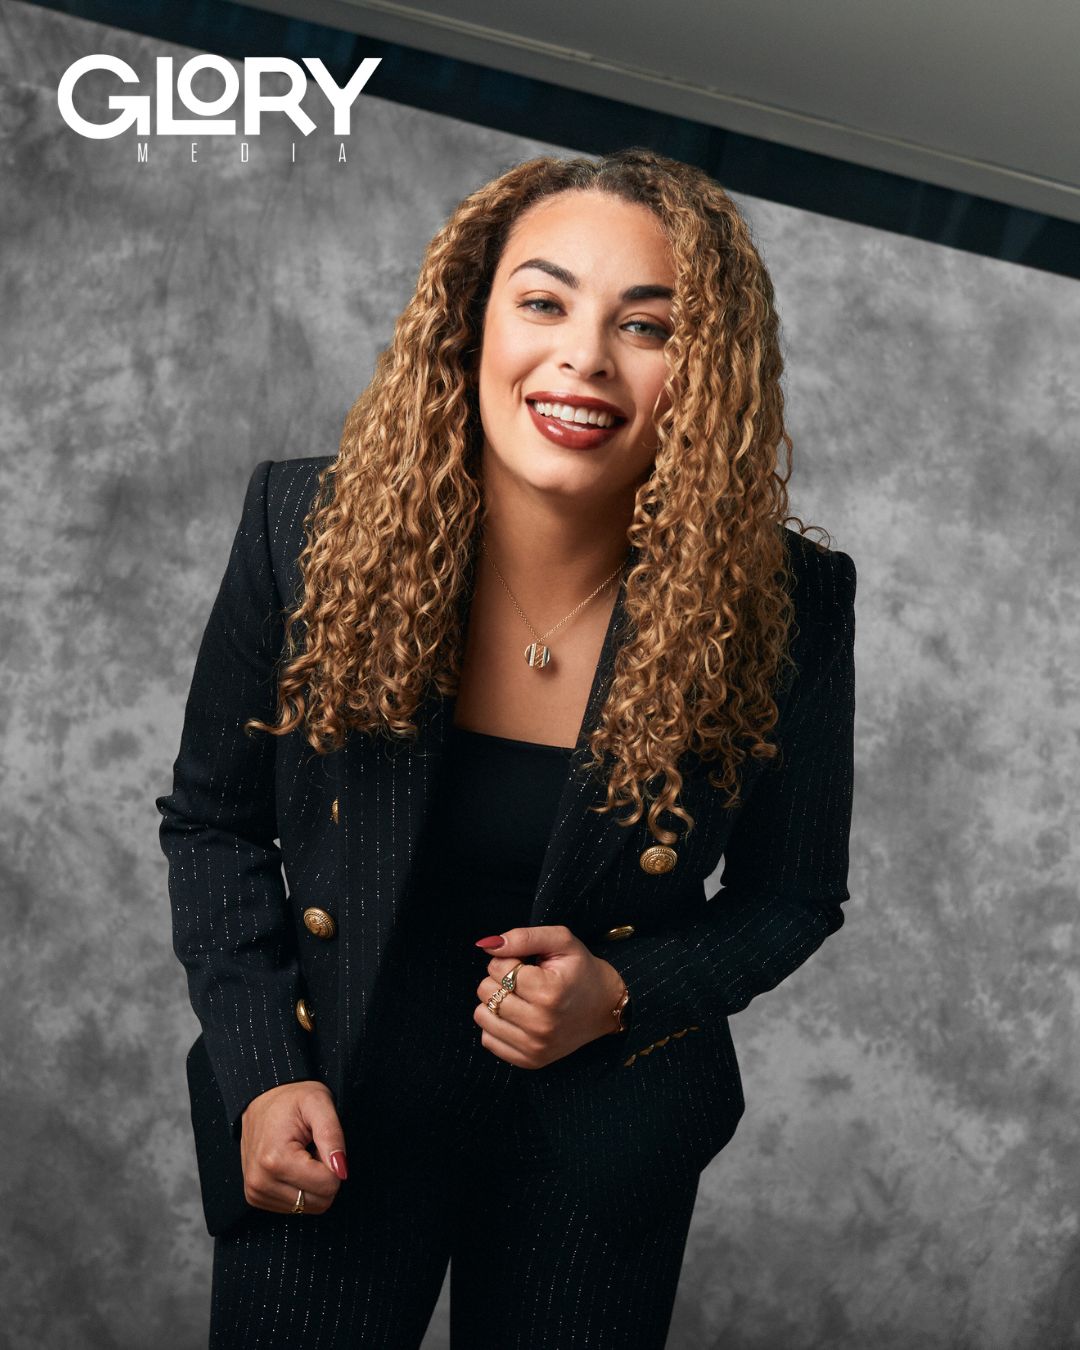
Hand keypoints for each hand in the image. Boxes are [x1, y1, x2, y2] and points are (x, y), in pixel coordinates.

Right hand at [240, 1080, 347, 1214]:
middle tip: (312, 1148)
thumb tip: (341, 1171)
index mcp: (275, 1160)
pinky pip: (295, 1207)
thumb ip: (332, 1135)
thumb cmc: (291, 1099)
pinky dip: (299, 1187)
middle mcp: (260, 1182)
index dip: (334, 1162)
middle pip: (320, 1201)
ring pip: (308, 1207)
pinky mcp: (255, 1198)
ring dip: (311, 1182)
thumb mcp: (319, 1103)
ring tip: (300, 1154)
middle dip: (324, 1175)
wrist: (260, 1098)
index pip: (328, 1185)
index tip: (320, 1143)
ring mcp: (255, 1193)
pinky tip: (291, 1164)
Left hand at [473, 925, 627, 1069]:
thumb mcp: (561, 941)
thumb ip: (523, 937)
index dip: (509, 959)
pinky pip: (488, 1040)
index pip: (497, 968)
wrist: (605, 1007)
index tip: (527, 964)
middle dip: (500, 979)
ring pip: (482, 1015)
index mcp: (549, 992)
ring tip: (520, 998)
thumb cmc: (581, 970)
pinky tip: (518, 1017)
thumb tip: (486, 944)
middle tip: (524, 981)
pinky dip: (497, 1025)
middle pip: (486, 991)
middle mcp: (540, 1024)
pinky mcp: (530, 1061)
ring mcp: (535, 1047)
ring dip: (495, 1002)